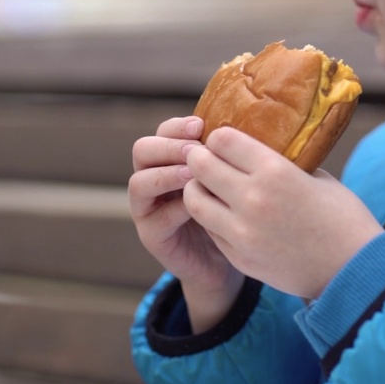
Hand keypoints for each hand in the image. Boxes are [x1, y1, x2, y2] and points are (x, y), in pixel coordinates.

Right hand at [130, 116, 243, 331]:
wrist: (226, 260)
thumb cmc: (233, 211)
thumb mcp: (230, 178)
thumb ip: (226, 155)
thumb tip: (245, 123)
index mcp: (170, 159)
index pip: (163, 131)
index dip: (178, 126)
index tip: (201, 126)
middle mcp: (153, 179)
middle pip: (142, 150)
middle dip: (168, 146)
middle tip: (195, 150)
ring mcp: (147, 208)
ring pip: (139, 181)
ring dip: (166, 174)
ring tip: (193, 174)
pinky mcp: (151, 235)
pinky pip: (155, 217)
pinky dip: (176, 208)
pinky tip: (198, 205)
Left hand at [183, 127, 384, 299]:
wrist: (352, 270)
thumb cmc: (342, 217)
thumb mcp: (317, 176)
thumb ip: (282, 163)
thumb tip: (256, 150)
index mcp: (275, 171)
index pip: (222, 140)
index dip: (219, 136)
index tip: (223, 140)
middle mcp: (252, 199)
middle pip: (200, 166)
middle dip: (199, 158)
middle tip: (205, 157)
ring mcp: (241, 232)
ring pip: (194, 200)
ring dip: (198, 188)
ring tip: (210, 186)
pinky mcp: (238, 257)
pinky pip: (210, 229)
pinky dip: (211, 217)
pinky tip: (226, 213)